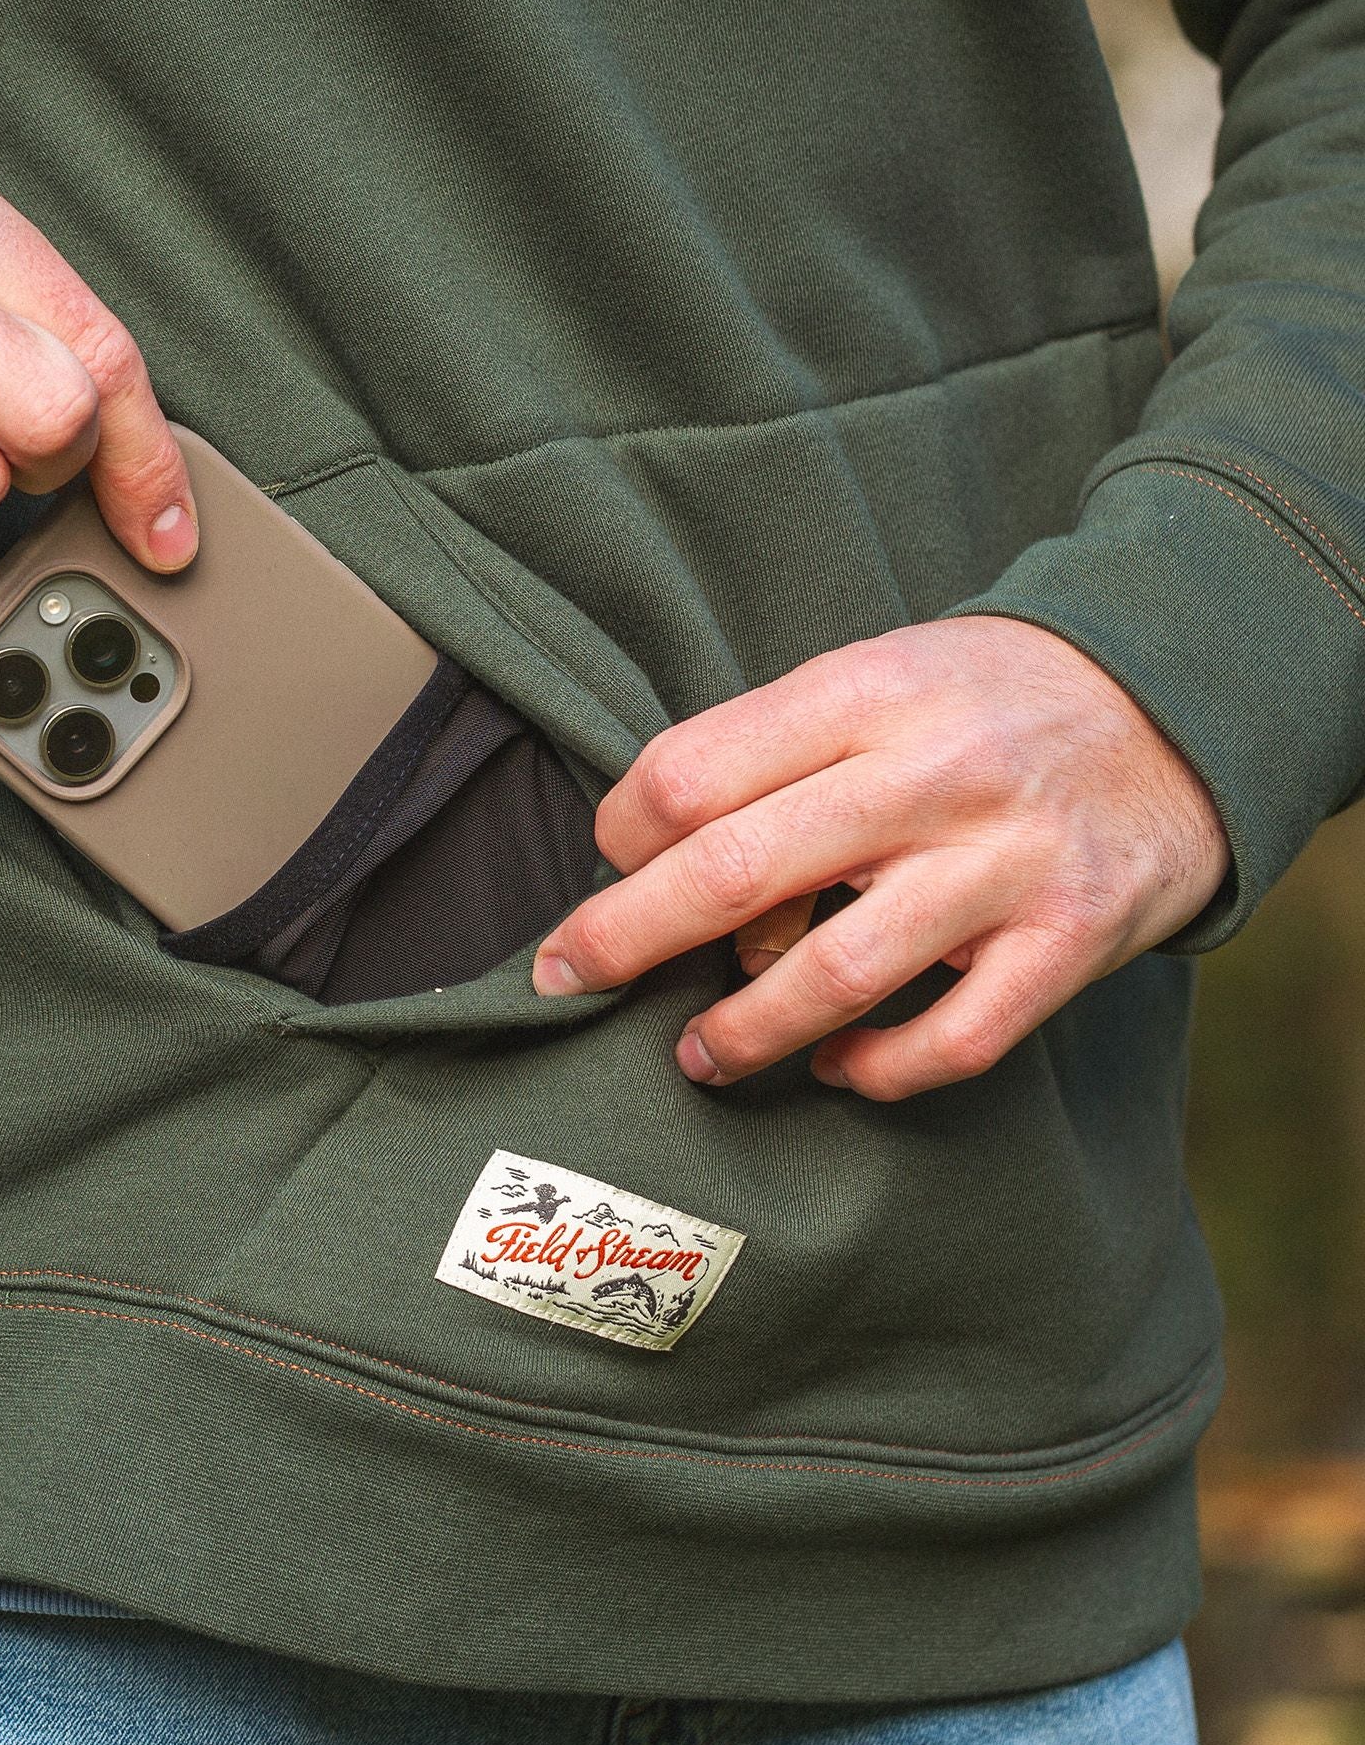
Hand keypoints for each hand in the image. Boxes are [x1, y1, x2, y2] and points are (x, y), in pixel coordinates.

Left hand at [531, 616, 1230, 1099]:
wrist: (1178, 706)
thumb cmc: (983, 700)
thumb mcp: (876, 674)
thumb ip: (771, 746)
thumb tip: (641, 840)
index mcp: (864, 695)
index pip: (691, 773)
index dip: (618, 830)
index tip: (604, 860)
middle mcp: (930, 776)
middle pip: (733, 872)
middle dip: (624, 938)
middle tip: (567, 975)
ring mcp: (1004, 865)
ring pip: (831, 974)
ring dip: (741, 1030)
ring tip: (694, 1054)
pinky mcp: (1067, 943)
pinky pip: (949, 1041)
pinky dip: (874, 1070)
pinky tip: (834, 1068)